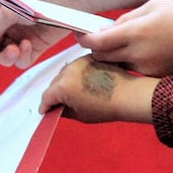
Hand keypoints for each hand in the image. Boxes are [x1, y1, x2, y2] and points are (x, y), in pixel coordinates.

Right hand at [40, 57, 159, 123]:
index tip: (45, 110)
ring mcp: (79, 61)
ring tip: (72, 93)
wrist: (128, 95)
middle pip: (54, 83)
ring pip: (65, 72)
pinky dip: (77, 74)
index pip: (47, 97)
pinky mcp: (90, 57)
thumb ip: (64, 111)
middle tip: (58, 103)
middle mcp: (68, 70)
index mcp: (63, 87)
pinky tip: (83, 83)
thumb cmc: (107, 108)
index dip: (45, 106)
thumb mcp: (80, 115)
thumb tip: (57, 108)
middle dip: (54, 93)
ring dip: (65, 82)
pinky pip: (77, 66)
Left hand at [76, 0, 172, 75]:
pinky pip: (134, 69)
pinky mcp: (154, 76)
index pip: (97, 42)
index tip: (81, 35)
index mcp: (136, 32)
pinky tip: (144, 52)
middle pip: (102, 56)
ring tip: (128, 43)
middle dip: (97, 48)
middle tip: (100, 39)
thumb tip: (109, 29)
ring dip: (115, 56)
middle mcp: (138, 53)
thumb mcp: (155, 6)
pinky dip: (132, 62)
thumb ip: (128, 18)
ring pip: (117, 64)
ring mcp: (146, 68)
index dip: (85, 39)